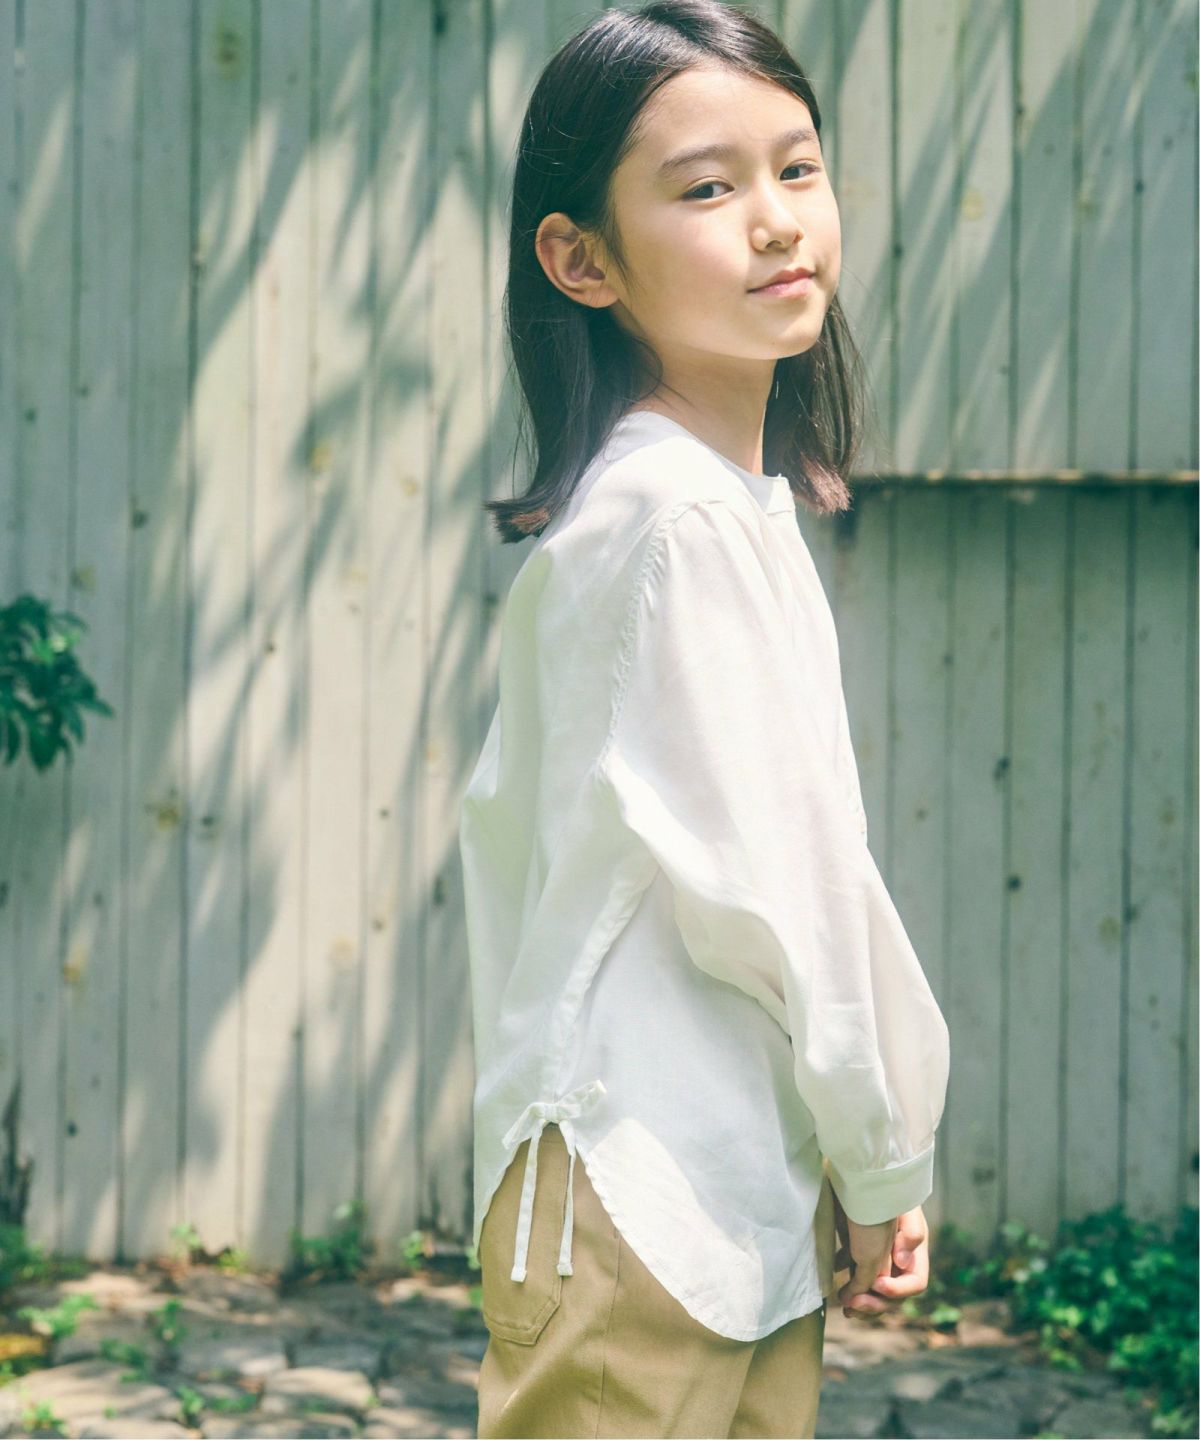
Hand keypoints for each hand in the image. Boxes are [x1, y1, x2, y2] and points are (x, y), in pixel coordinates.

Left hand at [831, 1190, 929, 1318]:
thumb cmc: (890, 1188)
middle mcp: (899, 1261)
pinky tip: (835, 1284)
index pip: (915, 1283)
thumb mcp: (905, 1206)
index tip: (877, 1284)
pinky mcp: (859, 1252)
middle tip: (854, 1303)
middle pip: (893, 1295)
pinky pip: (856, 1277)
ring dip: (861, 1302)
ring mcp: (879, 1259)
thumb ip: (911, 1232)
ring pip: (875, 1292)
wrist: (864, 1172)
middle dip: (876, 1303)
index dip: (898, 1289)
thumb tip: (902, 1261)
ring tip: (845, 1305)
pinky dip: (848, 1285)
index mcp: (915, 1252)